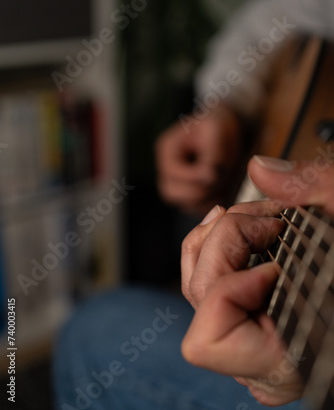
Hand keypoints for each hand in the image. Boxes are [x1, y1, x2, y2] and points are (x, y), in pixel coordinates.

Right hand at [155, 105, 240, 216]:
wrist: (232, 130)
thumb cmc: (221, 126)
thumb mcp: (217, 131)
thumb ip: (211, 155)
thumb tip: (209, 178)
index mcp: (167, 150)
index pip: (171, 174)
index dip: (195, 176)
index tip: (219, 170)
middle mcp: (167, 170)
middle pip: (171, 194)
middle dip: (200, 190)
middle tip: (222, 179)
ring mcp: (178, 185)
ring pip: (186, 205)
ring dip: (208, 198)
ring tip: (226, 180)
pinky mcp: (192, 196)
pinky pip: (199, 209)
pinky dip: (214, 202)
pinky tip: (227, 187)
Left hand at [181, 155, 333, 405]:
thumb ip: (314, 192)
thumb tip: (259, 169)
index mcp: (282, 360)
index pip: (208, 339)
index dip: (230, 290)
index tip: (272, 265)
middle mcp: (256, 360)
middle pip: (197, 296)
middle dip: (227, 241)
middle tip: (269, 221)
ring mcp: (249, 338)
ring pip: (196, 285)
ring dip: (219, 238)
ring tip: (254, 218)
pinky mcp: (250, 317)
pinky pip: (211, 282)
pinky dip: (221, 247)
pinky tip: (243, 228)